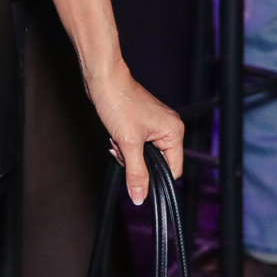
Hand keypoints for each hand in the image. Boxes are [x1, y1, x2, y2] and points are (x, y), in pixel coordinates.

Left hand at [86, 63, 184, 205]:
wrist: (102, 79)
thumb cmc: (119, 102)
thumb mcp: (128, 143)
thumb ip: (136, 172)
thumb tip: (140, 197)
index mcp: (174, 132)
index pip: (173, 170)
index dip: (155, 178)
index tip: (137, 180)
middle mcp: (169, 128)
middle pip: (156, 163)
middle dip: (135, 161)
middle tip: (122, 149)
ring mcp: (155, 125)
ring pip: (143, 155)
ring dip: (127, 152)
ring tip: (116, 139)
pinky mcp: (141, 122)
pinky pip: (136, 144)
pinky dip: (124, 144)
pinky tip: (114, 136)